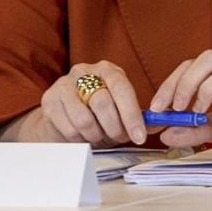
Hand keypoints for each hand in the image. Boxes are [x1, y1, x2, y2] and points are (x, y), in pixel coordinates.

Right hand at [6, 61, 147, 145]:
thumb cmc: (97, 111)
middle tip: (117, 138)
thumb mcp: (120, 108)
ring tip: (99, 136)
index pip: (123, 89)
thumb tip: (162, 123)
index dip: (132, 115)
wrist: (61, 113)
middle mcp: (85, 71)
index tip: (139, 136)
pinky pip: (68, 129)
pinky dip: (80, 139)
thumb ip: (140, 116)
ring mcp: (64, 84)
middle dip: (114, 128)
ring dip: (96, 135)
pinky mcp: (49, 101)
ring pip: (85, 119)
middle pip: (103, 104)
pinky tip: (83, 136)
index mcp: (108, 70)